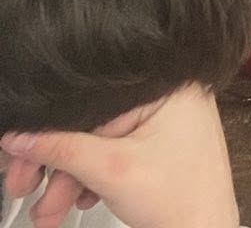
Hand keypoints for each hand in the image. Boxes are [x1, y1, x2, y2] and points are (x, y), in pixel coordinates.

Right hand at [2, 86, 238, 227]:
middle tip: (25, 188)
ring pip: (103, 145)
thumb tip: (22, 136)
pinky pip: (118, 154)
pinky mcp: (163, 147)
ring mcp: (170, 124)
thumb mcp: (110, 169)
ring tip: (50, 211)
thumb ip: (62, 149)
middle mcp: (173, 98)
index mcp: (170, 88)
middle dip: (59, 166)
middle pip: (95, 128)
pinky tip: (83, 199)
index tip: (24, 154)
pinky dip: (95, 178)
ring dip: (71, 180)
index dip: (54, 132)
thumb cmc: (179, 199)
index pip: (95, 103)